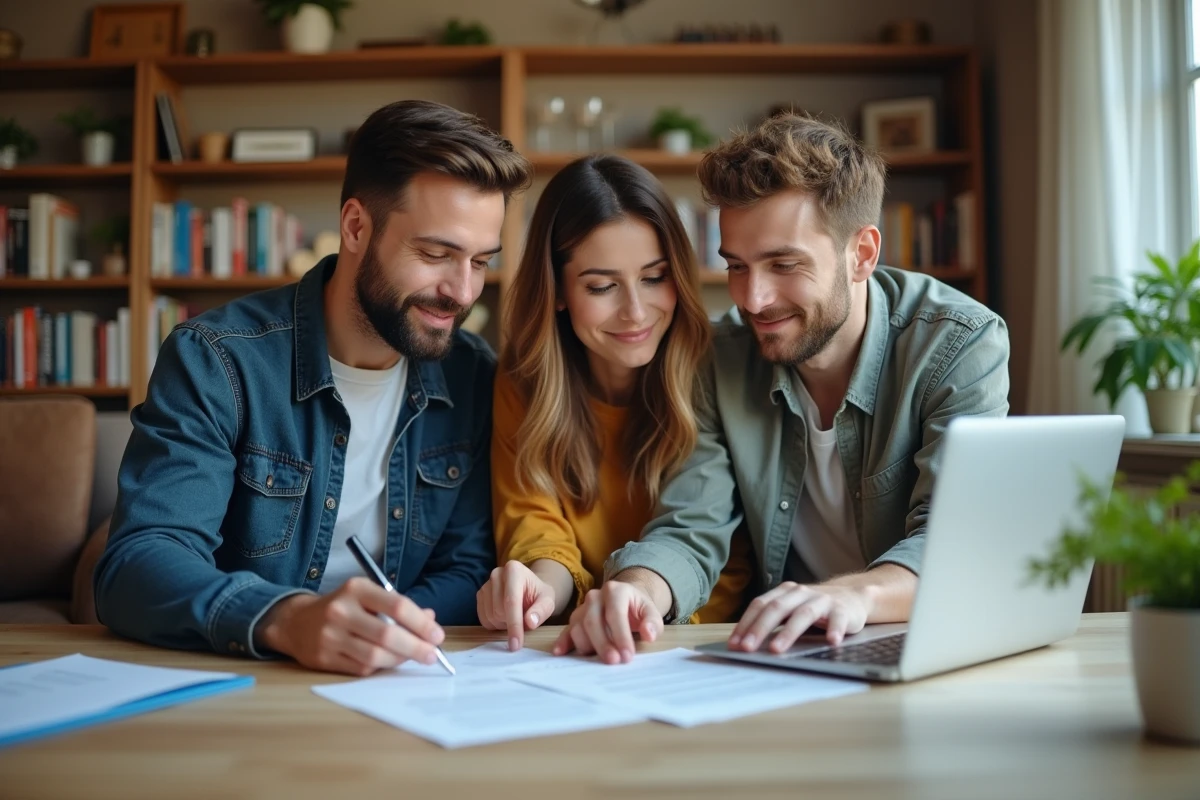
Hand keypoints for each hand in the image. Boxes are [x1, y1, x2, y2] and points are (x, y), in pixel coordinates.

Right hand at [255, 577, 444, 675]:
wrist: (296, 622)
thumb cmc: (343, 607)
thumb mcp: (368, 596)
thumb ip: (398, 607)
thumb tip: (430, 618)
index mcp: (357, 589)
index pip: (397, 606)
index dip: (421, 623)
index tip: (437, 635)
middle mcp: (341, 611)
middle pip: (387, 634)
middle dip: (415, 647)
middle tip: (432, 655)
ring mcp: (330, 636)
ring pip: (375, 655)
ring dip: (399, 659)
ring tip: (413, 658)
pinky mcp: (324, 658)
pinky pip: (361, 668)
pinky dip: (380, 667)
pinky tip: (389, 661)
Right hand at [477, 560, 556, 650]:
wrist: (529, 590)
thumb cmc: (538, 595)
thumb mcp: (548, 601)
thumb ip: (541, 611)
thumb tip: (530, 622)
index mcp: (514, 570)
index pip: (511, 602)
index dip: (514, 625)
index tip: (516, 644)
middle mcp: (496, 574)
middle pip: (498, 611)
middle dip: (511, 623)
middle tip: (524, 620)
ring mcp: (485, 584)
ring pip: (490, 616)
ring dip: (503, 625)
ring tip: (515, 617)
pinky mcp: (480, 595)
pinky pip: (483, 618)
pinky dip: (494, 624)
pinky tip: (505, 617)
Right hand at [552, 580, 662, 664]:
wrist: (625, 600)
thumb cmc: (637, 608)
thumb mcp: (651, 612)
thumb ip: (652, 622)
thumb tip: (649, 634)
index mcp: (615, 590)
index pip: (615, 613)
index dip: (620, 636)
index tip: (627, 656)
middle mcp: (595, 597)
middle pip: (592, 621)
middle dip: (603, 644)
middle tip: (614, 662)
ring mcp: (582, 608)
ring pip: (578, 627)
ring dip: (587, 646)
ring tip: (599, 662)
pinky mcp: (575, 620)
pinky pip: (566, 630)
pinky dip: (563, 642)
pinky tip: (560, 652)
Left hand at [729, 581, 872, 652]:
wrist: (852, 597)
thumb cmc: (814, 609)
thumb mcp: (791, 610)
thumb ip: (772, 622)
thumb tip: (745, 644)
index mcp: (784, 592)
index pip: (760, 605)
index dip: (745, 623)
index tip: (734, 643)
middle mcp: (800, 593)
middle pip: (777, 609)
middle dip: (759, 629)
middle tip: (747, 648)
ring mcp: (822, 600)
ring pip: (803, 614)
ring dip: (788, 633)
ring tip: (776, 650)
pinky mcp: (842, 610)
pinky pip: (837, 620)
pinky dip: (834, 630)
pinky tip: (831, 641)